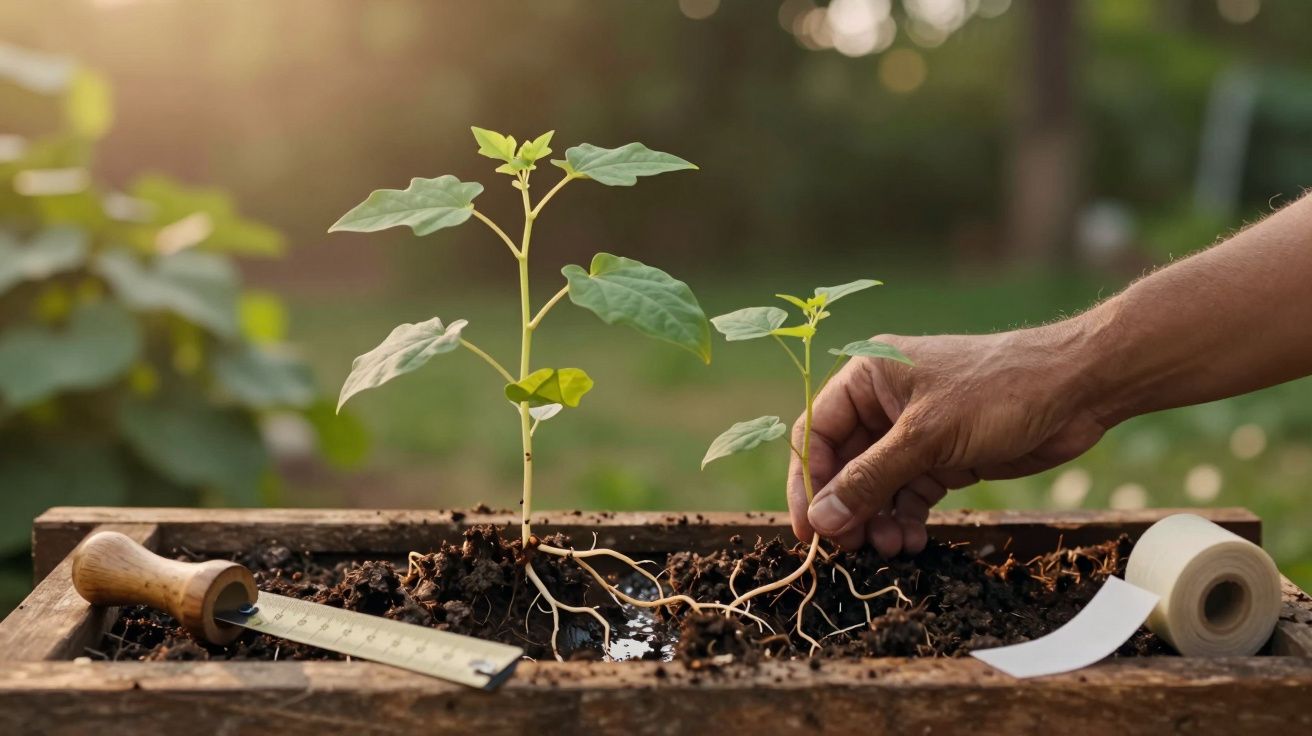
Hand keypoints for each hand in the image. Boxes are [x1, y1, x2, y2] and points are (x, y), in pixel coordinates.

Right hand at [787, 325, 1109, 555]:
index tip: (809, 531)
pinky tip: (913, 541)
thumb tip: (822, 520)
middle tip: (853, 549)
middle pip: (843, 465)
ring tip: (892, 549)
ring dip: (878, 520)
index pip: (815, 433)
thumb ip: (870, 479)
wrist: (1077, 389)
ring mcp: (914, 431)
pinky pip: (909, 493)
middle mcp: (883, 402)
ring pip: (876, 485)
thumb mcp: (927, 437)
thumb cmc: (998, 391)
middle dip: (848, 509)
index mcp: (866, 377)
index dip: (808, 483)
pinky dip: (907, 519)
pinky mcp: (943, 456)